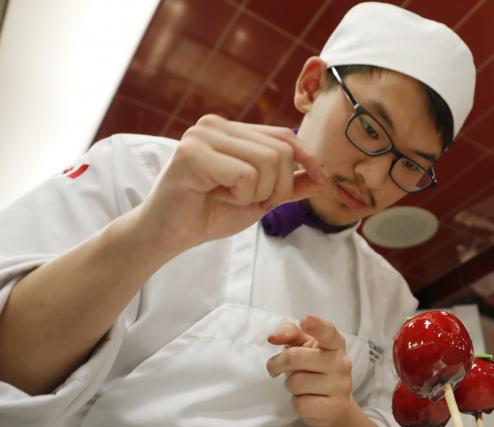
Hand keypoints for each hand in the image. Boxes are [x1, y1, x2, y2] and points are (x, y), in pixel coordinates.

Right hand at [134, 114, 328, 255]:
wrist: (169, 235)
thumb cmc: (210, 213)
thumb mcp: (260, 197)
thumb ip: (289, 185)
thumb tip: (324, 176)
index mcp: (231, 130)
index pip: (284, 136)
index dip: (308, 158)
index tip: (321, 179)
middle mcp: (216, 125)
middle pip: (281, 150)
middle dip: (278, 186)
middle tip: (253, 200)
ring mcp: (202, 136)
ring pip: (268, 161)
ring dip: (259, 192)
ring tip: (232, 197)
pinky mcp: (192, 154)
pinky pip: (245, 175)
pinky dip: (241, 195)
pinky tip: (217, 196)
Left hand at [267, 316, 352, 426]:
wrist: (334, 404)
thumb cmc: (314, 369)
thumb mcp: (303, 347)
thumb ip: (289, 334)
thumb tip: (273, 337)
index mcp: (335, 344)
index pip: (327, 332)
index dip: (315, 326)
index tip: (304, 320)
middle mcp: (342, 363)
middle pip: (294, 357)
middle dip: (277, 364)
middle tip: (276, 368)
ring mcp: (341, 386)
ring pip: (295, 383)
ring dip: (290, 385)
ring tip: (301, 386)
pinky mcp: (336, 407)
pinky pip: (301, 404)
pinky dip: (297, 403)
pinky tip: (308, 400)